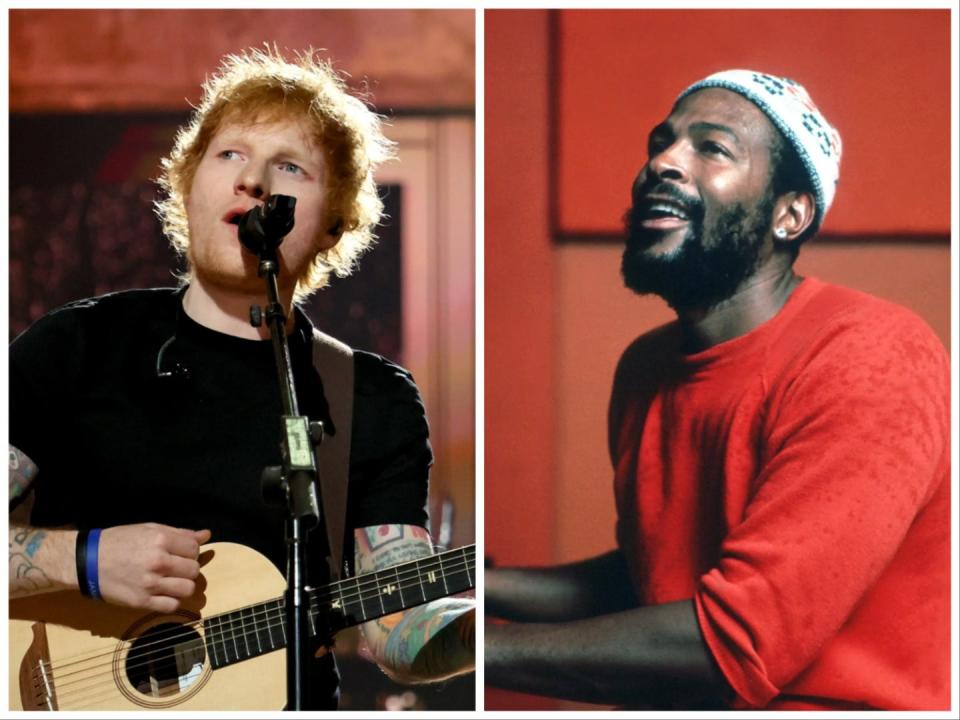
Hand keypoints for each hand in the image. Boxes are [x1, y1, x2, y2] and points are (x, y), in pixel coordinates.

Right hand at [96, 523, 210, 612]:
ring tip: (171, 581)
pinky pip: (172, 606)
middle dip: (188, 568)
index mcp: (161, 540)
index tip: (180, 553)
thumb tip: (206, 535)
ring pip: (188, 589)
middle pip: (194, 570)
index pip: (195, 549)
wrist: (87, 561)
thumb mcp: (149, 529)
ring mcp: (151, 583)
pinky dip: (171, 601)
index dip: (190, 551)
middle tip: (176, 567)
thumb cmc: (119, 542)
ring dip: (183, 585)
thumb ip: (180, 533)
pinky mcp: (142, 601)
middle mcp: (158, 561)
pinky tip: (163, 593)